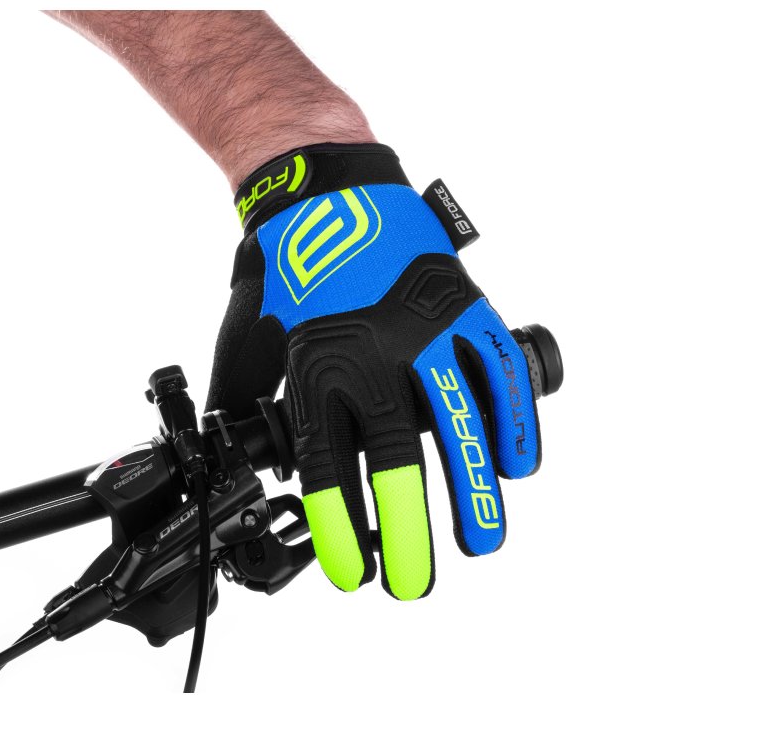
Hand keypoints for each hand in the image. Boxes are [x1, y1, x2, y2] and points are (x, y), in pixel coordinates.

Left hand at [207, 143, 540, 599]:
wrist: (330, 187)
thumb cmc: (290, 265)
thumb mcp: (254, 336)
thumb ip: (254, 400)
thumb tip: (255, 457)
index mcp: (318, 366)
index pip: (330, 469)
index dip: (342, 529)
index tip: (354, 574)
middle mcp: (375, 354)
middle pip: (398, 462)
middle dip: (409, 532)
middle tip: (415, 583)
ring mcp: (427, 330)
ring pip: (460, 426)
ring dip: (475, 491)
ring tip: (480, 543)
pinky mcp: (465, 306)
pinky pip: (500, 373)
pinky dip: (515, 420)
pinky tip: (517, 464)